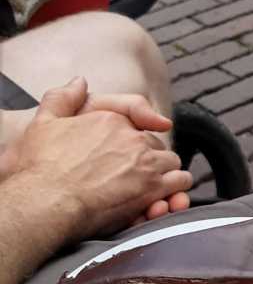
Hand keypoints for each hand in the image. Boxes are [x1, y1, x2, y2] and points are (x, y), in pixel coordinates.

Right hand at [0, 77, 192, 239]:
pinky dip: (174, 190)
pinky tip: (160, 199)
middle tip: (137, 176)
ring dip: (166, 174)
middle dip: (151, 159)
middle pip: (157, 145)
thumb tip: (80, 81)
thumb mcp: (43, 123)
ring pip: (173, 163)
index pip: (138, 125)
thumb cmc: (41, 167)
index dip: (134, 141)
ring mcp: (146, 162)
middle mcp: (133, 138)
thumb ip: (63, 98)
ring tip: (152, 188)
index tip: (127, 154)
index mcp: (112, 120)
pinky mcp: (153, 188)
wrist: (46, 202)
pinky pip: (180, 182)